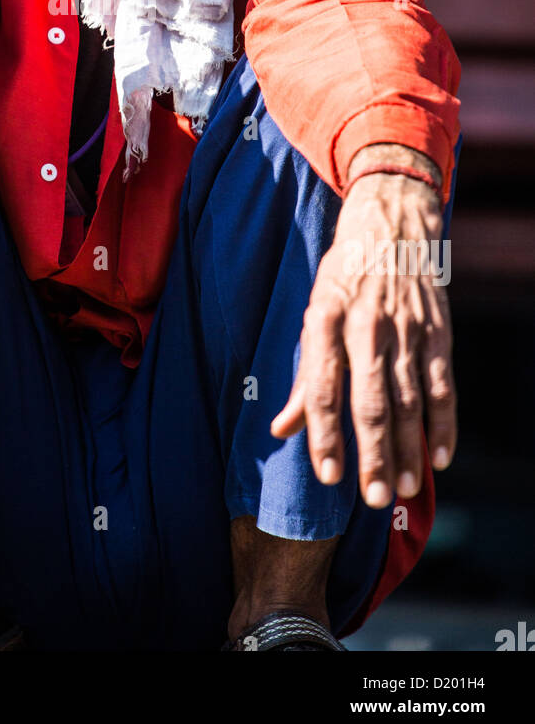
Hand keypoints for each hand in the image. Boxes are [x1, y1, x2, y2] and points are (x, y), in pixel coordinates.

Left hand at [270, 146, 456, 507]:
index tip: (329, 476)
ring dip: (407, 449)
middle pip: (370, 401)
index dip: (325, 435)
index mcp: (326, 320)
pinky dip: (444, 423)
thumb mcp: (313, 313)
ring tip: (401, 488)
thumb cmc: (343, 277)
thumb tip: (280, 429)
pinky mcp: (436, 331)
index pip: (322, 387)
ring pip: (409, 400)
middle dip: (372, 454)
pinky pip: (442, 384)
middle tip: (371, 499)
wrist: (390, 224)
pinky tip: (440, 457)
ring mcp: (406, 329)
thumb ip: (303, 376)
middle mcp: (366, 326)